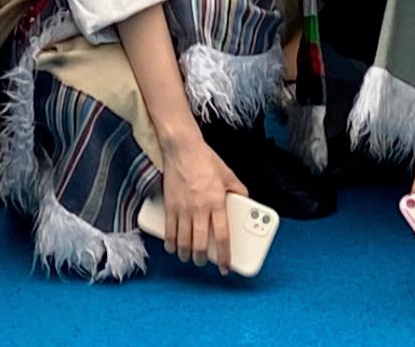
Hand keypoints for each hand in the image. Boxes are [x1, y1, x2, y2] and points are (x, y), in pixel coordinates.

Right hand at [156, 137, 246, 270]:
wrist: (182, 148)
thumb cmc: (205, 160)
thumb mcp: (228, 174)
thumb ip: (239, 190)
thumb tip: (246, 201)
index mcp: (217, 202)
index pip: (223, 236)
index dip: (225, 256)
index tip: (226, 267)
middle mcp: (199, 208)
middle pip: (200, 245)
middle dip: (202, 259)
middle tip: (204, 261)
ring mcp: (183, 208)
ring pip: (183, 242)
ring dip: (186, 254)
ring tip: (189, 256)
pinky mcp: (169, 206)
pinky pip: (168, 232)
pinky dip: (170, 244)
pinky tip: (173, 247)